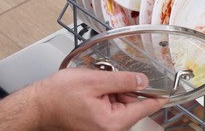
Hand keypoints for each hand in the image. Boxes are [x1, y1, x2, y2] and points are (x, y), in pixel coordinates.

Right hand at [31, 68, 166, 130]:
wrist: (37, 105)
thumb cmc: (58, 95)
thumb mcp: (95, 80)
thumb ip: (123, 81)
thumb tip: (144, 81)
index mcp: (112, 123)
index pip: (145, 108)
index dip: (157, 95)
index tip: (168, 89)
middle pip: (131, 106)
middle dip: (123, 89)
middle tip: (106, 79)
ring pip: (120, 107)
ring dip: (112, 93)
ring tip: (93, 86)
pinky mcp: (95, 128)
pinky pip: (109, 111)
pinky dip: (104, 98)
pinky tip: (90, 92)